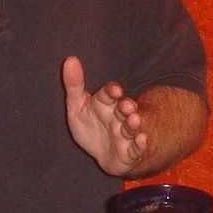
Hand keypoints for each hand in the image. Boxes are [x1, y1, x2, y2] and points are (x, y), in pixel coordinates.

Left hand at [63, 56, 149, 175]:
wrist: (103, 153)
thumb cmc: (91, 126)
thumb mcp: (77, 106)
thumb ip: (74, 85)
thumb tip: (69, 59)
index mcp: (105, 103)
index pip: (109, 94)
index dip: (112, 91)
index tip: (115, 90)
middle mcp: (119, 116)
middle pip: (124, 109)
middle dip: (126, 106)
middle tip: (126, 105)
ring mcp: (126, 134)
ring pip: (131, 127)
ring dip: (134, 123)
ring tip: (134, 119)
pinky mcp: (131, 152)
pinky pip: (137, 148)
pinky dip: (141, 144)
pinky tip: (142, 139)